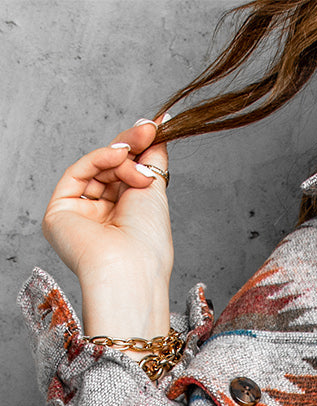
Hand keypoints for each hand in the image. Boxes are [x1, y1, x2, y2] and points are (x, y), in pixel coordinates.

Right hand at [42, 117, 172, 338]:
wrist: (131, 267)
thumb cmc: (148, 242)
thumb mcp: (156, 192)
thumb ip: (151, 159)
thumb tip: (157, 131)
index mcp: (124, 220)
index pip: (125, 176)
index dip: (138, 151)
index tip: (155, 128)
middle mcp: (101, 219)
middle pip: (110, 169)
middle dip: (131, 147)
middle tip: (149, 130)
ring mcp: (79, 216)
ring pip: (95, 169)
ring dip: (120, 157)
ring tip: (136, 160)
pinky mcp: (59, 213)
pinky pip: (78, 173)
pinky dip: (99, 159)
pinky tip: (119, 154)